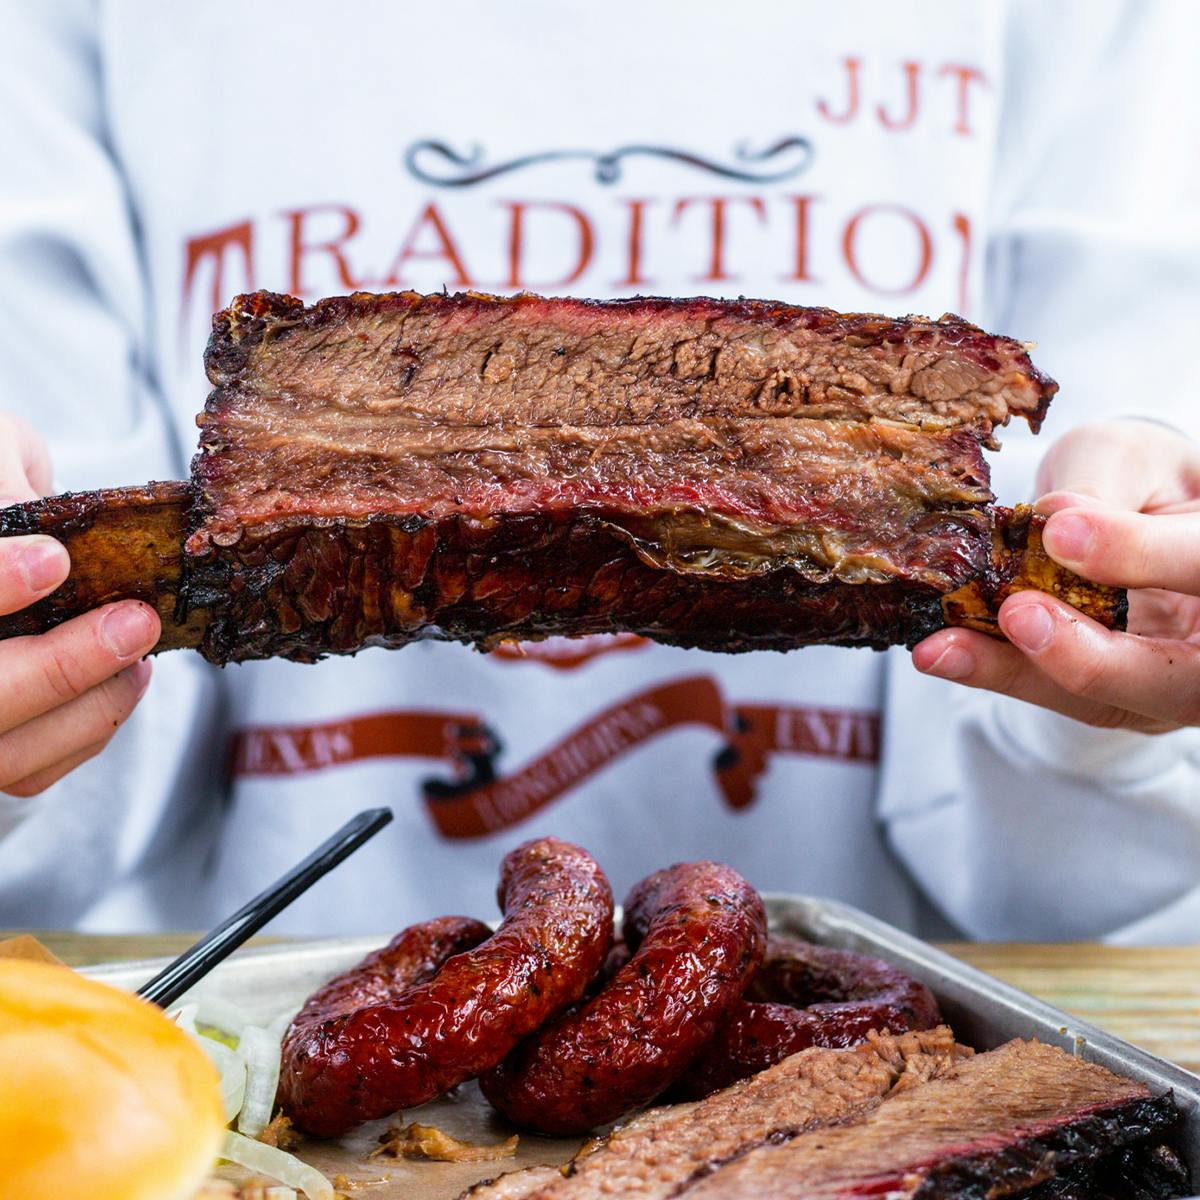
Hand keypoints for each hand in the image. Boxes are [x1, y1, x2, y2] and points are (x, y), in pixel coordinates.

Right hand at [0, 414, 158, 795]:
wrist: (4, 536)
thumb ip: (0, 477)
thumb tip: (32, 519)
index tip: (54, 560)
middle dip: (59, 667)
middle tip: (135, 621)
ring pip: (4, 754)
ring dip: (87, 706)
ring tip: (140, 648)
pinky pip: (29, 770)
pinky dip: (87, 731)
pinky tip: (126, 677)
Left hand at [912, 420, 1199, 733]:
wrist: (1125, 513)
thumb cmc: (1137, 480)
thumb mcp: (1124, 461)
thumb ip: (1100, 488)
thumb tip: (1054, 521)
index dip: (1142, 554)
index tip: (1060, 530)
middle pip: (1175, 678)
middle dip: (1092, 656)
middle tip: (1018, 615)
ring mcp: (1166, 682)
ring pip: (1107, 700)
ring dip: (1021, 673)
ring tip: (946, 648)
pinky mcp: (1108, 699)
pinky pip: (1052, 693)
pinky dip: (994, 672)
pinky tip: (939, 654)